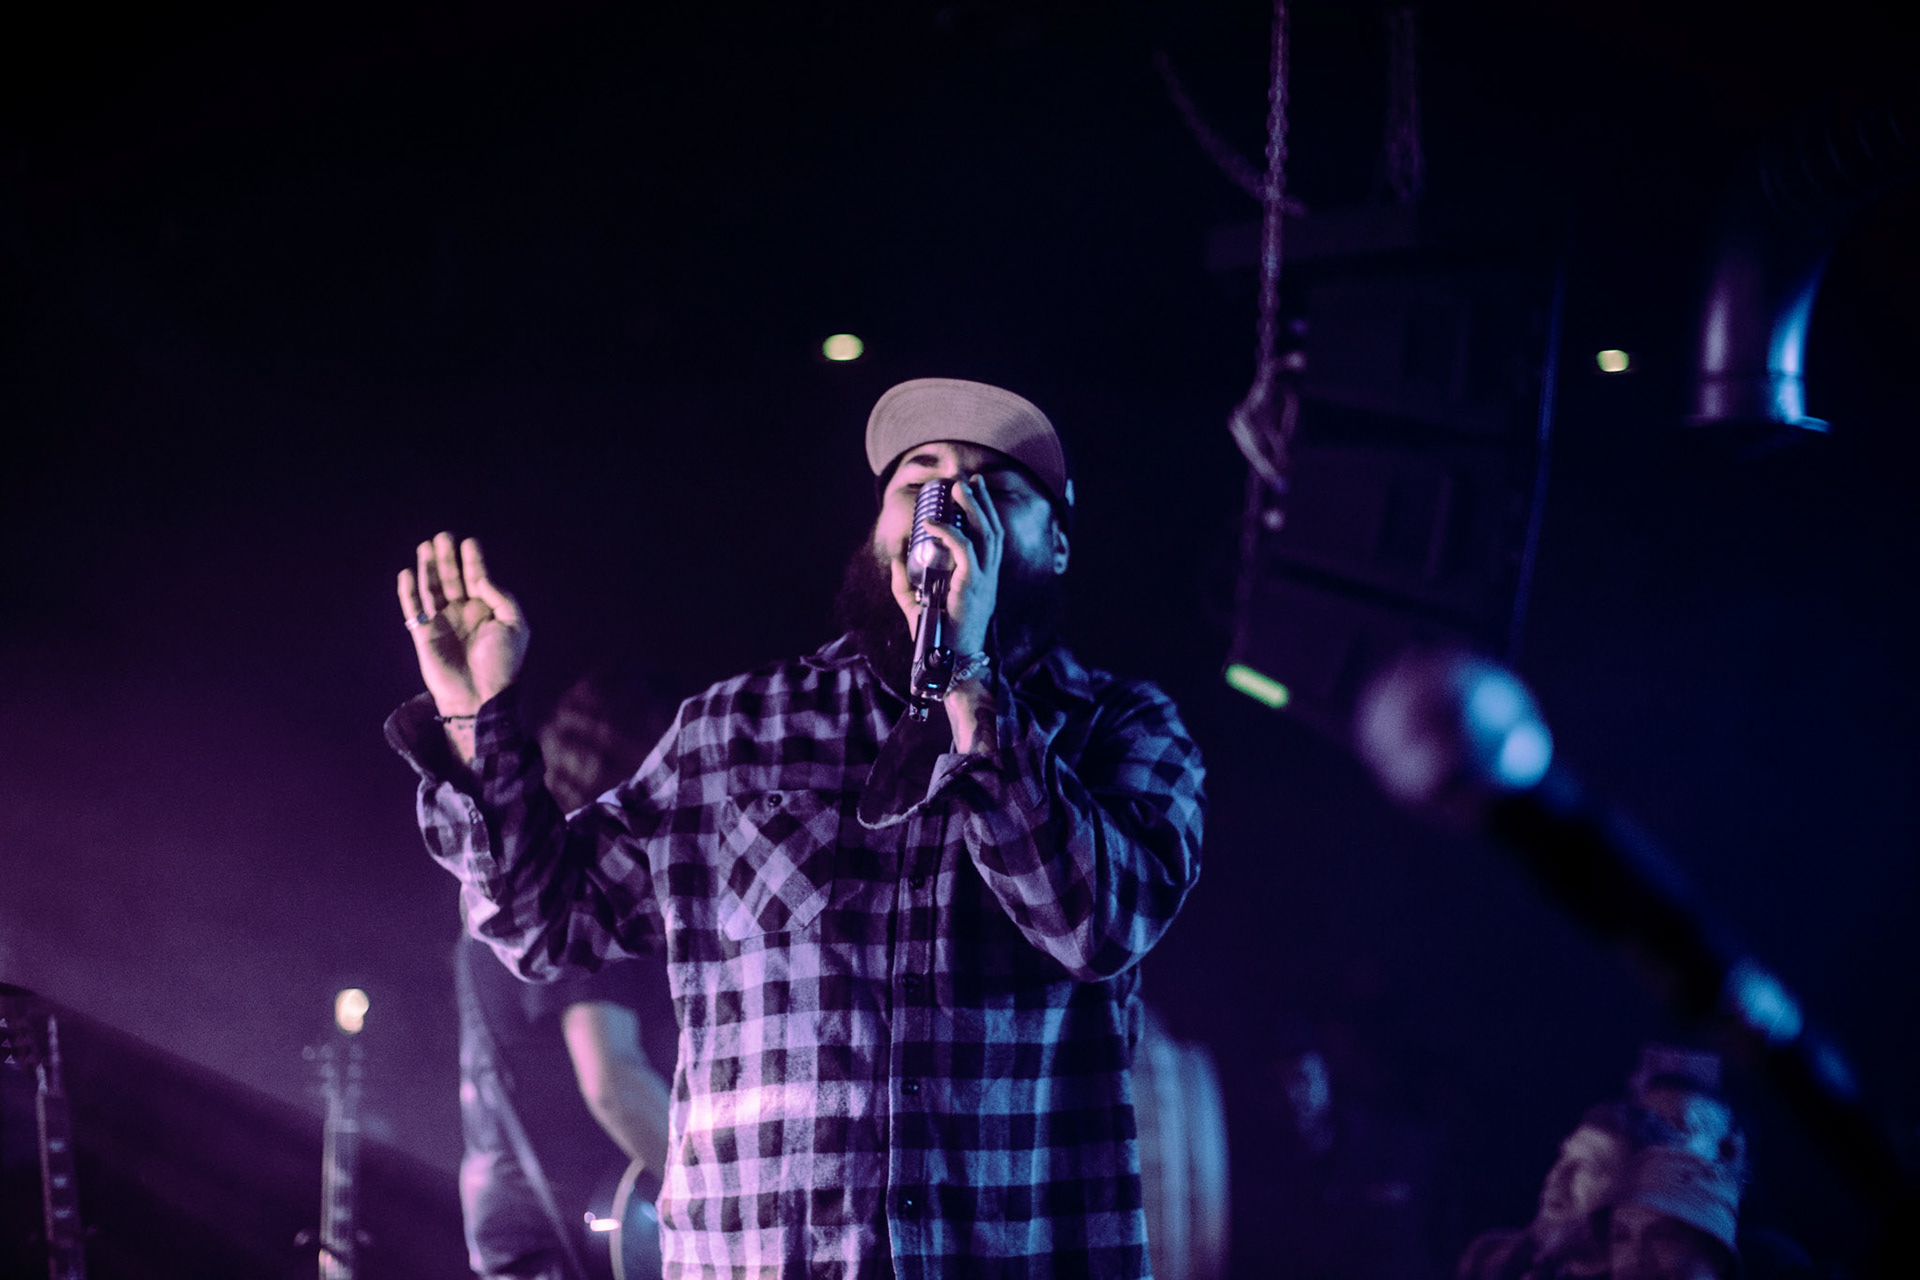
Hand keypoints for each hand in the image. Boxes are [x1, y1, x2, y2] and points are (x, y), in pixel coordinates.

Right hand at [396, 532, 529, 715]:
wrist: (481, 696)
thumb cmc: (502, 664)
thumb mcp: (515, 626)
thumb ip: (502, 598)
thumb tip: (481, 578)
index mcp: (486, 611)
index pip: (477, 579)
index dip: (473, 561)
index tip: (469, 542)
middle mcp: (463, 613)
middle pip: (452, 579)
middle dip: (447, 558)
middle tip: (443, 536)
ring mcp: (442, 623)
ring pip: (432, 589)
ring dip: (429, 568)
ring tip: (426, 546)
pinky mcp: (424, 635)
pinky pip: (413, 609)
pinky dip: (408, 592)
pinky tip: (407, 573)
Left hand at [886, 473, 1004, 657]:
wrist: (951, 661)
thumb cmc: (938, 637)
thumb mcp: (918, 605)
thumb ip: (906, 582)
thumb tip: (895, 557)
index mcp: (984, 579)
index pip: (991, 537)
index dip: (986, 511)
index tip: (975, 488)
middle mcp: (989, 577)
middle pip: (992, 529)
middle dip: (981, 501)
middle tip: (969, 479)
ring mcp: (984, 581)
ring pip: (986, 534)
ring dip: (972, 508)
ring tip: (958, 487)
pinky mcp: (972, 586)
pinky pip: (965, 551)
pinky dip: (950, 533)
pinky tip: (933, 523)